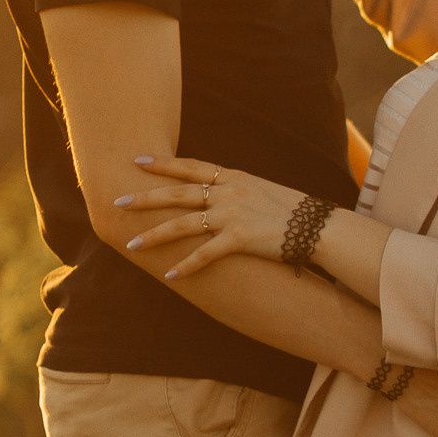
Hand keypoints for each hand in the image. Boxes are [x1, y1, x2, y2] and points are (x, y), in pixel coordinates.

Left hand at [114, 155, 298, 278]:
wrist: (320, 226)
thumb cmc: (293, 211)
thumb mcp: (261, 191)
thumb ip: (236, 191)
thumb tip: (217, 195)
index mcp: (233, 178)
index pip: (191, 167)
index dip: (163, 164)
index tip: (138, 161)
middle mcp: (229, 192)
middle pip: (178, 193)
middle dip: (145, 198)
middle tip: (117, 201)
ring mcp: (233, 214)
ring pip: (184, 224)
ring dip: (155, 236)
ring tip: (131, 245)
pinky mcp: (242, 238)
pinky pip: (206, 254)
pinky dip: (187, 265)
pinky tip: (170, 276)